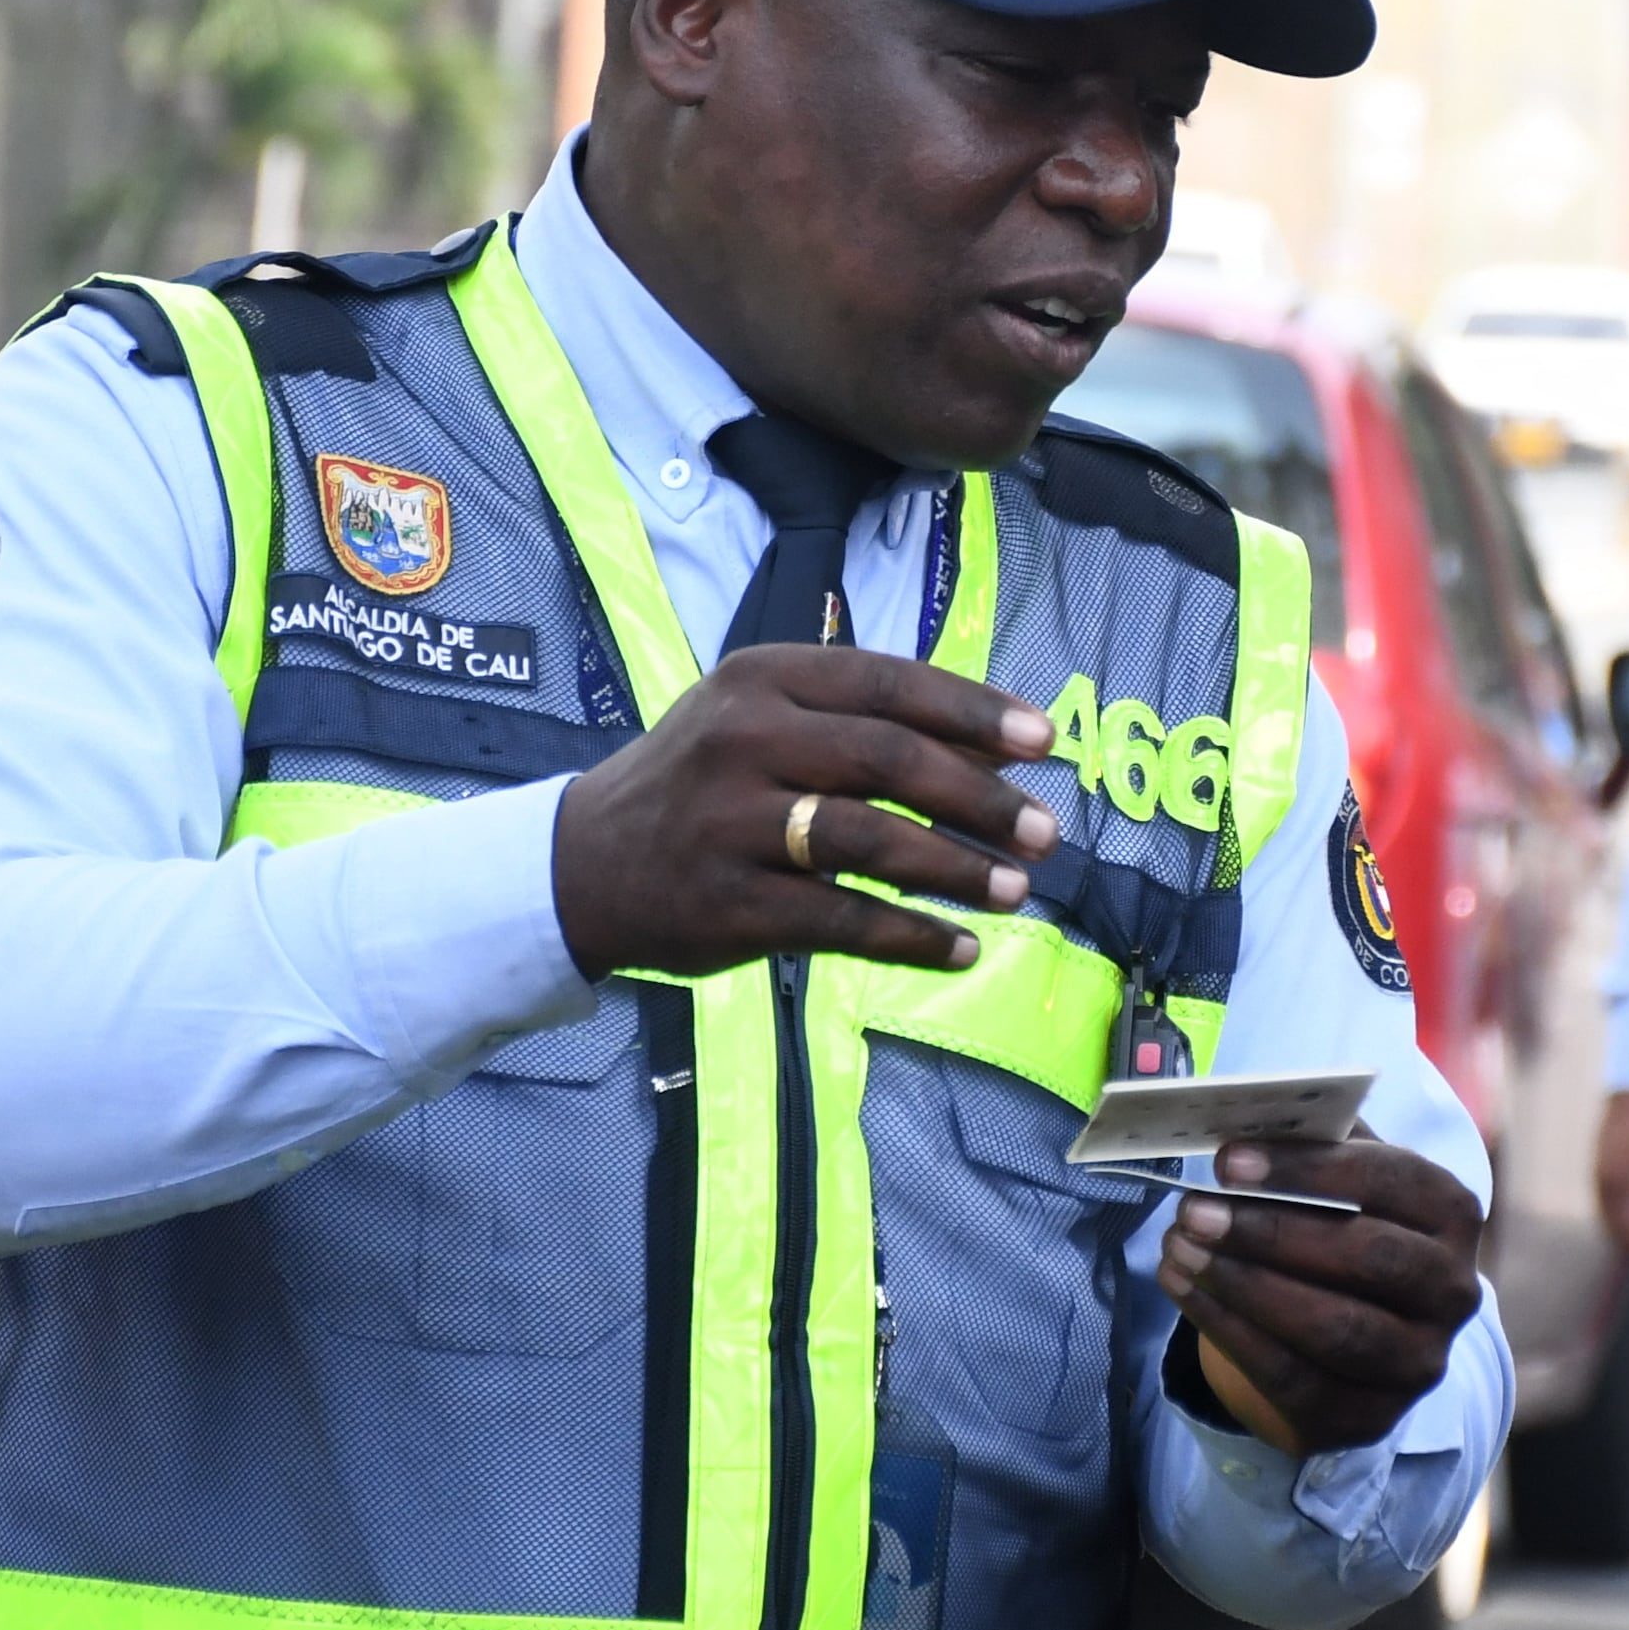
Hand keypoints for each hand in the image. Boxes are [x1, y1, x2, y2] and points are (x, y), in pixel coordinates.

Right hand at [548, 646, 1059, 979]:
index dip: (975, 711)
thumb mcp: (763, 725)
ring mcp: (733, 823)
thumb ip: (863, 727)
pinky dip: (910, 937)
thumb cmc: (700, 783)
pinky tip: (960, 949)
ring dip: (957, 869)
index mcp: (763, 680)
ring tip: (1017, 892)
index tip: (1044, 740)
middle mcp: (746, 740)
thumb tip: (994, 750)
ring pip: (870, 840)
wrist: (583, 864)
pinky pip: (841, 920)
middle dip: (980, 798)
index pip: (889, 683)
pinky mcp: (730, 903)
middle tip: (1044, 831)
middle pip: (889, 759)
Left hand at [1156, 1138, 1486, 1455]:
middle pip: (1368, 1258)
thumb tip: (1244, 1119)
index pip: (1393, 1181)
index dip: (1310, 1168)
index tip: (1228, 1159)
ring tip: (1178, 1248)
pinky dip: (1229, 1331)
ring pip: (1333, 1327)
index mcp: (1452, 1216)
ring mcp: (1417, 1364)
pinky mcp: (1368, 1417)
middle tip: (1192, 1209)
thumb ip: (1310, 1143)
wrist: (1353, 1330)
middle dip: (1270, 1231)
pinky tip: (1185, 1290)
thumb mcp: (1338, 1177)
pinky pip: (1293, 1378)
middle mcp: (1453, 1292)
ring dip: (1244, 1284)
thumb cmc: (1342, 1228)